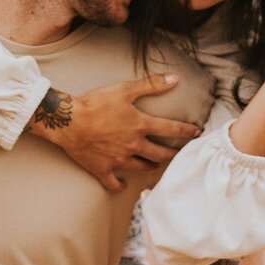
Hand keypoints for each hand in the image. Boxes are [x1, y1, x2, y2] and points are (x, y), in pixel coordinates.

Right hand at [31, 75, 201, 191]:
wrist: (68, 121)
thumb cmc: (95, 103)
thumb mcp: (124, 89)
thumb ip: (151, 84)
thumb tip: (175, 79)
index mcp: (140, 125)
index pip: (171, 129)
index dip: (187, 131)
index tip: (196, 133)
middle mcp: (133, 145)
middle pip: (160, 154)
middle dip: (172, 154)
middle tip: (178, 154)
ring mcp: (118, 160)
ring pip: (142, 168)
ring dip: (151, 166)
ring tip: (155, 164)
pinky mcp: (103, 169)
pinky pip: (115, 183)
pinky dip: (121, 185)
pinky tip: (124, 185)